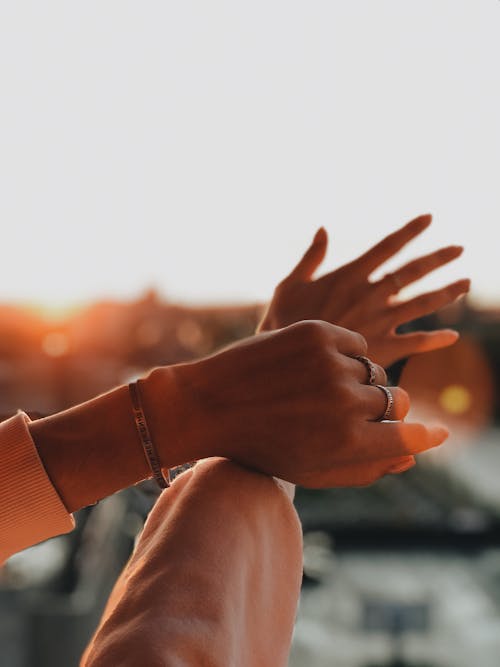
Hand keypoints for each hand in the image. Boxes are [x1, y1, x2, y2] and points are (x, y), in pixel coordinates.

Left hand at [146, 320, 447, 487]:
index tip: (438, 432)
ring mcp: (332, 362)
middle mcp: (347, 401)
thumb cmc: (261, 445)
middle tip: (351, 410)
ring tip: (318, 391)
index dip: (427, 435)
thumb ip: (366, 469)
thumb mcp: (312, 472)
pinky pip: (355, 343)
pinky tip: (313, 367)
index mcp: (348, 442)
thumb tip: (413, 455)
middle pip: (395, 399)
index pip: (410, 436)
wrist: (207, 405)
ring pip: (373, 369)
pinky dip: (344, 355)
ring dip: (356, 381)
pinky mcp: (316, 332)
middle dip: (381, 408)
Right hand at [259, 214, 469, 366]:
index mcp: (349, 276)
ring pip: (422, 303)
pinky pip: (416, 342)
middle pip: (412, 272)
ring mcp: (379, 321)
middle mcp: (370, 295)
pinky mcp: (382, 348)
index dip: (410, 231)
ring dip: (446, 292)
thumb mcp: (289, 285)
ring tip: (465, 284)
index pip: (386, 246)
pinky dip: (435, 339)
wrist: (288, 363)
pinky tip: (452, 336)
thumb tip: (323, 229)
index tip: (429, 218)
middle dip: (438, 258)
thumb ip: (311, 257)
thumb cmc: (283, 322)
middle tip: (459, 249)